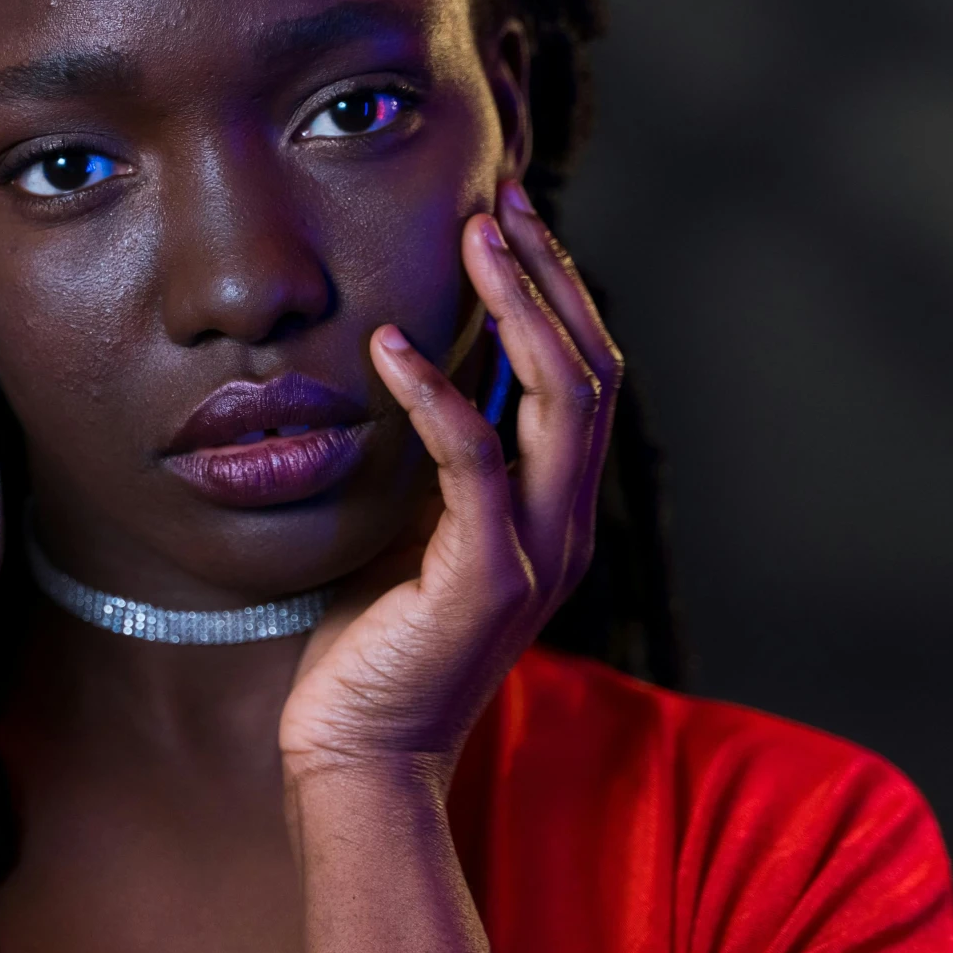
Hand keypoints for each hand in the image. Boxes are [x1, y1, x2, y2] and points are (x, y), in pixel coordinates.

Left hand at [279, 183, 620, 780]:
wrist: (360, 751)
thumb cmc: (375, 640)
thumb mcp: (413, 526)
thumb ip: (439, 461)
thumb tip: (423, 368)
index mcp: (555, 511)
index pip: (584, 378)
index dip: (557, 292)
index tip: (511, 217)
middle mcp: (566, 526)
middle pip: (592, 372)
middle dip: (550, 277)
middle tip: (503, 201)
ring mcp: (537, 554)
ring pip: (563, 403)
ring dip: (521, 309)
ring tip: (476, 235)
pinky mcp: (487, 581)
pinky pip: (475, 465)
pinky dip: (438, 396)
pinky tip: (391, 347)